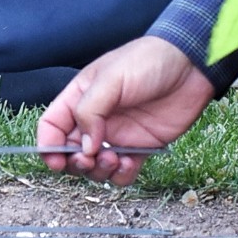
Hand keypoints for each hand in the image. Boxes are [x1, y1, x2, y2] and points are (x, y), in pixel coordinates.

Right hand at [39, 37, 214, 186]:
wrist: (190, 66)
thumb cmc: (147, 61)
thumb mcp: (111, 78)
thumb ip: (90, 111)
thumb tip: (83, 147)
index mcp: (80, 97)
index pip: (52, 125)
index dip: (48, 144)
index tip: (55, 161)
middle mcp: (96, 119)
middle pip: (71, 151)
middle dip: (75, 162)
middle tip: (88, 159)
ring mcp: (118, 135)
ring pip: (95, 166)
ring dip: (99, 171)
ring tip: (114, 158)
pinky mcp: (141, 147)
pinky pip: (123, 172)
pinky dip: (121, 175)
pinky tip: (129, 163)